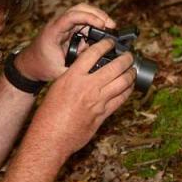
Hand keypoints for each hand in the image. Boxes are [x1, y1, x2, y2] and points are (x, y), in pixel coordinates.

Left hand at [14, 3, 115, 81]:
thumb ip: (75, 68)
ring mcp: (64, 24)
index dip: (89, 17)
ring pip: (83, 12)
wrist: (30, 65)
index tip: (102, 25)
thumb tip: (95, 64)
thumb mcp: (58, 71)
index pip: (72, 16)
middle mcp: (59, 23)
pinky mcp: (68, 28)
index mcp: (53, 31)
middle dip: (98, 14)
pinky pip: (83, 21)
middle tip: (112, 25)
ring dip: (98, 17)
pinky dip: (95, 24)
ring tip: (111, 28)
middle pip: (80, 8)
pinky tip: (103, 32)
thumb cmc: (41, 67)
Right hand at [25, 39, 135, 160]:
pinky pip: (121, 99)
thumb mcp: (57, 88)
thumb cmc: (49, 114)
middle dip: (126, 59)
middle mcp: (87, 87)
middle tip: (129, 56)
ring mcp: (98, 101)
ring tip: (132, 70)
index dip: (106, 44)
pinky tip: (129, 87)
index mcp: (72, 77)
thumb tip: (86, 70)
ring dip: (131, 74)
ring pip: (122, 82)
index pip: (93, 53)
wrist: (51, 138)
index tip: (111, 43)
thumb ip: (73, 77)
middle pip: (115, 67)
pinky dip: (128, 91)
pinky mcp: (103, 115)